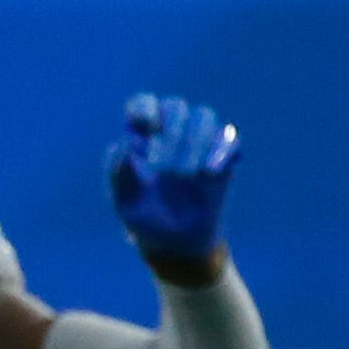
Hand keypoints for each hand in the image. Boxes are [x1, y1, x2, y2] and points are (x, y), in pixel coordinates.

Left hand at [106, 95, 237, 268]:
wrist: (175, 243)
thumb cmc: (143, 218)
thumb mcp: (124, 200)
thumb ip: (119, 172)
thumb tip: (123, 142)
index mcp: (140, 138)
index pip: (141, 105)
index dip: (145, 108)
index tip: (146, 126)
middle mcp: (170, 132)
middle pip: (175, 106)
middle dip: (171, 132)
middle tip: (162, 169)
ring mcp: (199, 142)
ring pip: (204, 115)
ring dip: (194, 140)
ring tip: (185, 175)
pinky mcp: (224, 156)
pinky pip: (230, 138)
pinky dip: (222, 150)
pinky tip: (209, 172)